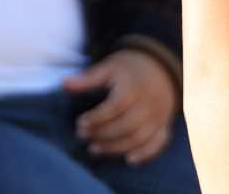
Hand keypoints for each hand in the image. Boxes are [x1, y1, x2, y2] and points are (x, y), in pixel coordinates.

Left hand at [67, 48, 178, 164]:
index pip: (115, 107)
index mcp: (134, 86)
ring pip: (138, 138)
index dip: (96, 118)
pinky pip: (159, 142)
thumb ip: (88, 78)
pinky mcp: (164, 124)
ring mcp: (158, 115)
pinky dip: (146, 154)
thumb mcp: (109, 67)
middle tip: (83, 136)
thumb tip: (64, 84)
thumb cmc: (129, 70)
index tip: (79, 122)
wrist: (161, 68)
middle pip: (126, 126)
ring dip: (115, 148)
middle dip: (102, 134)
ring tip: (94, 149)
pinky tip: (129, 160)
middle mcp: (148, 102)